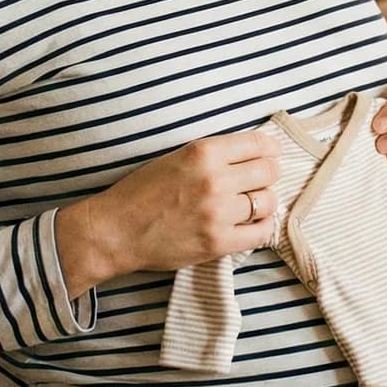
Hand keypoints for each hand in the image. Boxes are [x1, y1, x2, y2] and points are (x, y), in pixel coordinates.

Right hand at [57, 131, 279, 295]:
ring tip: (253, 204)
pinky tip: (252, 224)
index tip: (271, 154)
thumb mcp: (177, 157)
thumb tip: (255, 153)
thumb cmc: (142, 192)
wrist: (115, 231)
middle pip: (269, 172)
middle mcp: (214, 180)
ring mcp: (218, 213)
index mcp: (203, 153)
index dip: (270, 149)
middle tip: (261, 180)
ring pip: (268, 202)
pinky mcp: (217, 243)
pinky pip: (261, 233)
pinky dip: (262, 227)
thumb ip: (214, 155)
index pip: (258, 144)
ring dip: (264, 202)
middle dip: (268, 174)